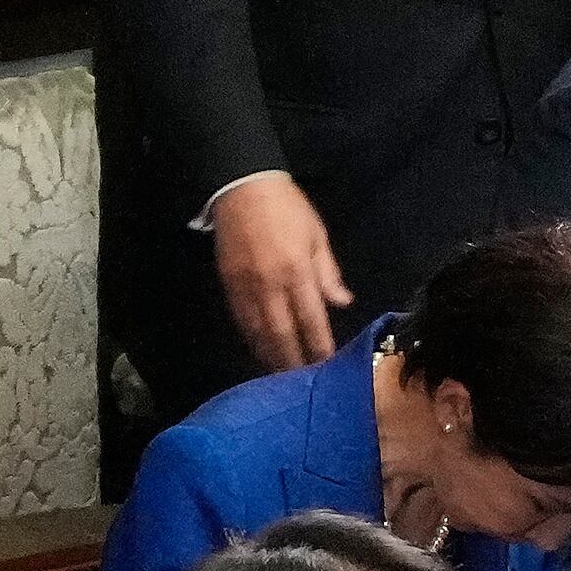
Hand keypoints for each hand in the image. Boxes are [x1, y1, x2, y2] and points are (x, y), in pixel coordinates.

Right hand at [211, 173, 350, 373]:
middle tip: (302, 382)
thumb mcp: (317, 235)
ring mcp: (246, 287)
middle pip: (282, 334)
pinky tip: (260, 351)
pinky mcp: (229, 285)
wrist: (241, 188)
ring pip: (259, 332)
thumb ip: (327, 273)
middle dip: (293, 360)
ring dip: (271, 356)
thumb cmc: (287, 209)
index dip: (318, 345)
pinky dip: (252, 339)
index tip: (326, 365)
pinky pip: (242, 320)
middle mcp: (270, 284)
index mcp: (297, 271)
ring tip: (282, 376)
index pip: (311, 319)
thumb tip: (342, 303)